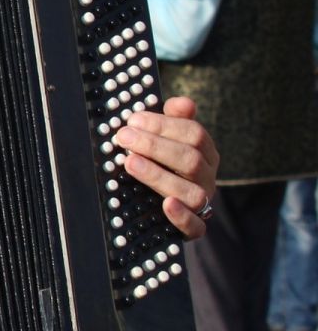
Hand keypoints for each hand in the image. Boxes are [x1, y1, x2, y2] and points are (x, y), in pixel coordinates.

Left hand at [113, 96, 218, 240]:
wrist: (158, 208)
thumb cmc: (160, 164)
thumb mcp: (166, 139)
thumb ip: (173, 120)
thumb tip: (182, 102)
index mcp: (205, 153)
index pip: (194, 134)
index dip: (163, 125)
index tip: (133, 120)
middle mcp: (207, 177)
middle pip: (191, 159)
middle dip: (155, 146)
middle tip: (124, 137)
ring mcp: (203, 203)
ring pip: (191, 192)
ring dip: (160, 176)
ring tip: (131, 162)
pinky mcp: (194, 228)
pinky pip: (196, 227)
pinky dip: (182, 216)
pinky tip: (166, 204)